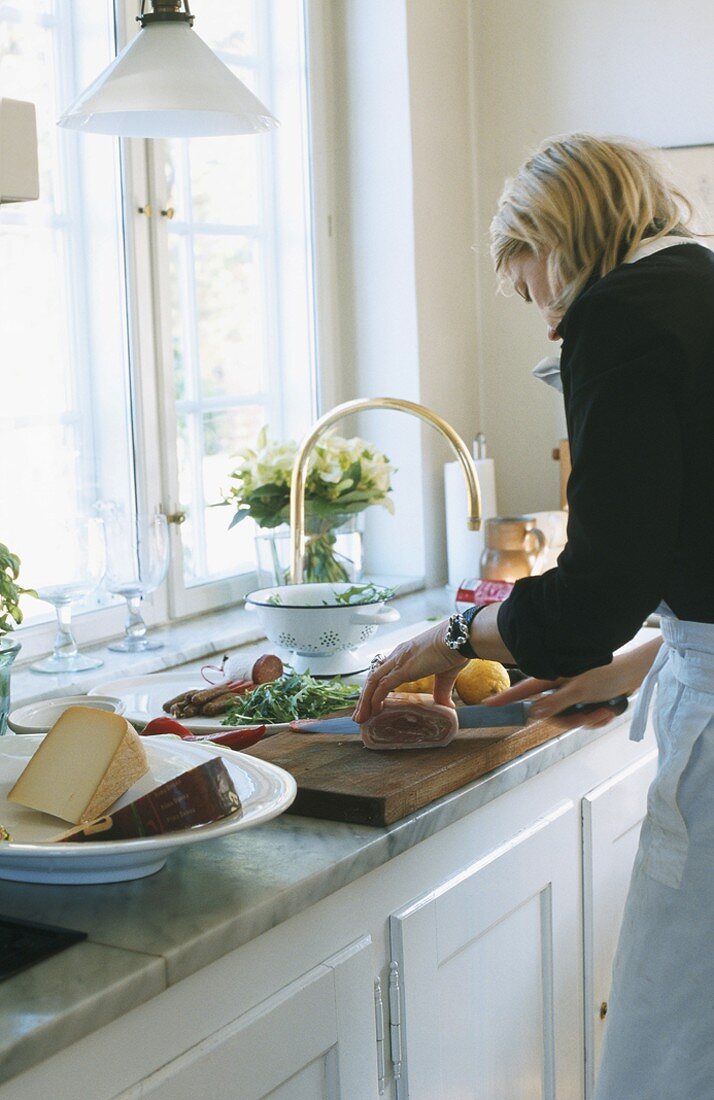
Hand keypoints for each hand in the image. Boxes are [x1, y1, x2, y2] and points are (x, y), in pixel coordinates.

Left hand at [353, 619, 467, 722]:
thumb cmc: (455, 649)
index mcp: (405, 653)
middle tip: (360, 714)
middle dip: (364, 697)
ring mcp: (399, 661)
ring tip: (361, 717)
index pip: (382, 670)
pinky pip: (383, 686)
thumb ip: (442, 690)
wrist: (461, 637)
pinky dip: (375, 699)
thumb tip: (446, 707)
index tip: (370, 701)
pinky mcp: (403, 668)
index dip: (374, 687)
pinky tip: (374, 710)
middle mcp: (398, 655)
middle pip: (373, 677)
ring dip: (365, 701)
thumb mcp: (446, 673)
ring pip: (373, 682)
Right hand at [482, 639, 662, 721]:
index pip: (523, 690)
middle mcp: (560, 686)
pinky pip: (583, 719)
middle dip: (571, 720)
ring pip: (569, 719)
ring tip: (603, 712)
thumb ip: (556, 702)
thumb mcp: (581, 690)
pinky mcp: (586, 701)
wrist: (637, 674)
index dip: (506, 698)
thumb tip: (532, 712)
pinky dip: (596, 719)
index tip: (487, 704)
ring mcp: (573, 695)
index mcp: (554, 678)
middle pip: (550, 714)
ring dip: (587, 720)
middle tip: (590, 715)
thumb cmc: (609, 674)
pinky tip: (607, 712)